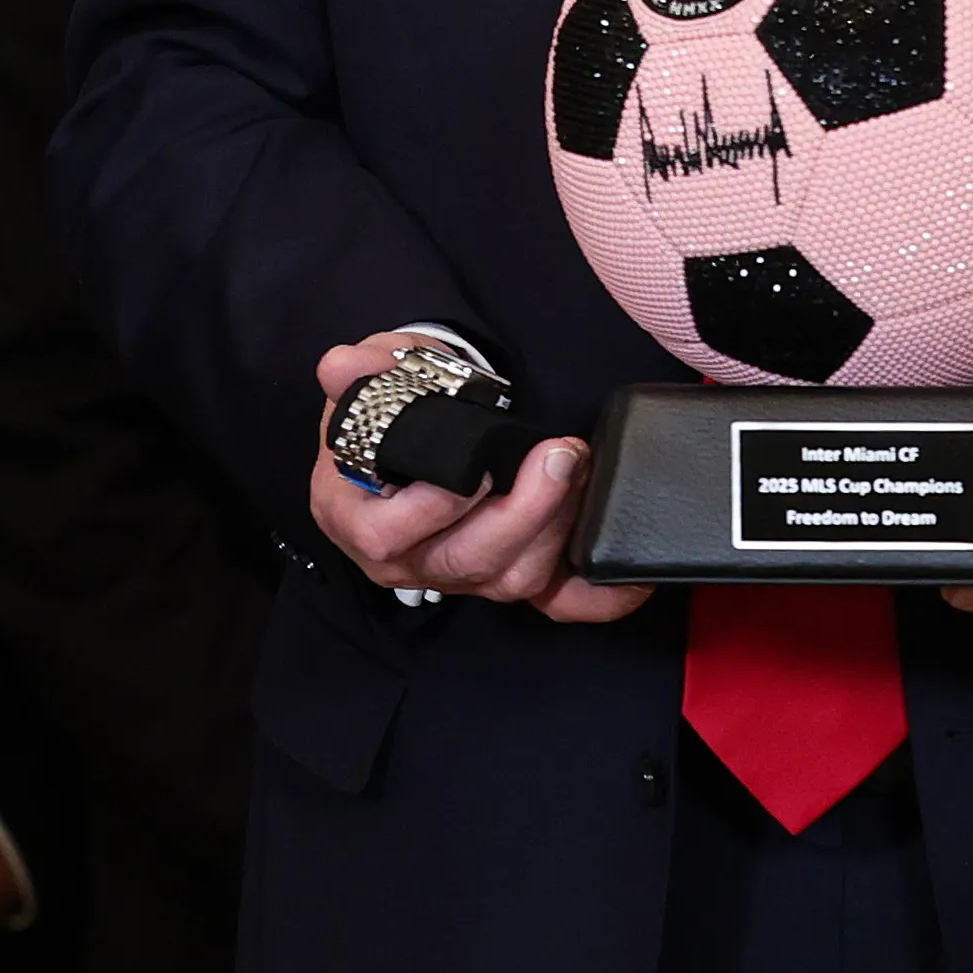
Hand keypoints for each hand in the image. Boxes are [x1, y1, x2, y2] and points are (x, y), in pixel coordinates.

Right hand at [306, 334, 650, 623]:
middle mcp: (407, 561)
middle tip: (558, 456)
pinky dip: (598, 597)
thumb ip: (359, 373)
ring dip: (556, 527)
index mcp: (356, 518)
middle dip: (523, 513)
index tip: (474, 472)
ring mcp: (460, 575)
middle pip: (464, 564)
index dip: (434, 511)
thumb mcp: (367, 381)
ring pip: (512, 580)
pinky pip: (555, 603)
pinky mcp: (506, 576)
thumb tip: (342, 368)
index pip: (388, 538)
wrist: (411, 432)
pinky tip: (630, 576)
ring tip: (577, 467)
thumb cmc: (387, 413)